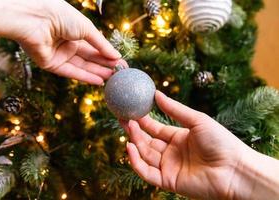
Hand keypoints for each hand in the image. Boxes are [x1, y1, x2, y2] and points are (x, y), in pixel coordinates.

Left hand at [0, 0, 121, 84]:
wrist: (36, 18)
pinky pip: (71, 72)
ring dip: (97, 72)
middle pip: (89, 57)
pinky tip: (98, 81)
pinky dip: (85, 77)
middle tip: (119, 73)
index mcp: (74, 30)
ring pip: (81, 66)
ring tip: (111, 78)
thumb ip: (102, 45)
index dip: (107, 54)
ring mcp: (59, 54)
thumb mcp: (87, 29)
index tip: (120, 63)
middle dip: (104, 65)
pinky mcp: (51, 64)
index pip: (94, 46)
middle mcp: (67, 43)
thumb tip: (116, 56)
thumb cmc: (61, 16)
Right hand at [121, 91, 278, 199]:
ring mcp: (169, 167)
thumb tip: (157, 93)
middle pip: (147, 141)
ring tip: (127, 127)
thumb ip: (174, 109)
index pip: (155, 129)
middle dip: (134, 130)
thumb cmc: (220, 141)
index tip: (130, 110)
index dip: (142, 120)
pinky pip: (146, 172)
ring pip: (145, 155)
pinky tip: (130, 146)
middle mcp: (171, 152)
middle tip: (122, 117)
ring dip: (134, 141)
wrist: (235, 168)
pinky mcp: (167, 181)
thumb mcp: (196, 120)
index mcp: (178, 138)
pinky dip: (136, 161)